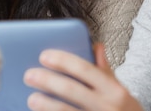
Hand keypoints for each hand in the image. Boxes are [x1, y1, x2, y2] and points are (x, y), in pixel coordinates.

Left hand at [24, 44, 143, 110]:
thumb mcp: (121, 91)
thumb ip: (105, 71)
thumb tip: (96, 45)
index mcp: (115, 90)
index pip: (86, 70)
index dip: (64, 61)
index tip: (44, 55)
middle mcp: (107, 106)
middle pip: (72, 90)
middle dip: (48, 81)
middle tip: (29, 74)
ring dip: (46, 105)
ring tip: (31, 98)